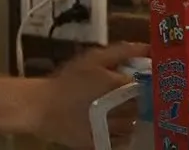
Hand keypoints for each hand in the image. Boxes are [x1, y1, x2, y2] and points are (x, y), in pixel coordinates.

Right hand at [34, 42, 148, 148]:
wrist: (41, 106)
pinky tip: (109, 123)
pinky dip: (120, 132)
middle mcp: (121, 109)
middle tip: (121, 95)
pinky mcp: (104, 143)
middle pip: (143, 106)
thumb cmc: (66, 80)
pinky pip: (123, 139)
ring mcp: (114, 129)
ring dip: (128, 117)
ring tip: (113, 110)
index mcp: (120, 85)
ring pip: (134, 124)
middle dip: (135, 100)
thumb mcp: (91, 58)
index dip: (145, 83)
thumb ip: (121, 51)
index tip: (138, 82)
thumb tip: (148, 47)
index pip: (147, 86)